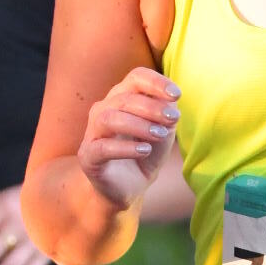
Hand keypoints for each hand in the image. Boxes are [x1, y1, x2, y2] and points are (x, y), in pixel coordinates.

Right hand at [78, 68, 179, 208]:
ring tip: (160, 135)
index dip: (156, 82)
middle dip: (152, 108)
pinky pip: (102, 147)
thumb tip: (172, 102)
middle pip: (125, 98)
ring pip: (109, 118)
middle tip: (174, 120)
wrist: (128, 187)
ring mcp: (93, 132)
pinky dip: (125, 148)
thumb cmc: (144, 152)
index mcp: (122, 97)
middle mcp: (104, 109)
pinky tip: (144, 150)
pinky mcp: (88, 155)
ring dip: (139, 125)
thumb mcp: (163, 131)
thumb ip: (167, 113)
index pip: (136, 78)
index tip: (177, 95)